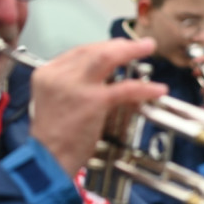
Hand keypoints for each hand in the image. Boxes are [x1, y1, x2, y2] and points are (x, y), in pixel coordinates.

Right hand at [29, 38, 166, 176]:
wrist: (46, 159)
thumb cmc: (50, 139)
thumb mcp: (51, 102)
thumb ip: (70, 86)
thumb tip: (99, 81)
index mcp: (46, 74)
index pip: (76, 52)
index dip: (99, 48)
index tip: (115, 48)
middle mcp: (59, 75)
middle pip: (92, 50)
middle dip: (118, 45)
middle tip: (137, 44)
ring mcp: (76, 86)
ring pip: (107, 57)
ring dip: (131, 50)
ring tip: (147, 47)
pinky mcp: (93, 101)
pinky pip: (124, 88)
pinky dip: (144, 87)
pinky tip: (157, 89)